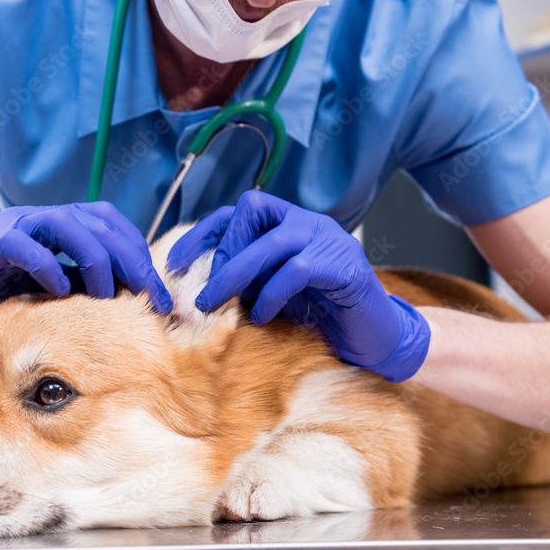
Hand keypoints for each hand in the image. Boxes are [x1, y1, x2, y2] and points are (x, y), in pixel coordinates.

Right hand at [0, 201, 172, 330]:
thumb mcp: (43, 293)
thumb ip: (77, 289)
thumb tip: (126, 313)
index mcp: (61, 229)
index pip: (114, 226)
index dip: (141, 255)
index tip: (161, 295)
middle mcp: (43, 221)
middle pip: (101, 224)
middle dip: (132, 259)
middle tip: (150, 297)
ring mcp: (16, 226)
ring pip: (69, 225)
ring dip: (96, 259)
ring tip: (109, 294)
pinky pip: (25, 244)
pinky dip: (47, 265)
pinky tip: (59, 290)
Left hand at [167, 191, 429, 381]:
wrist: (375, 339)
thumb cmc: (322, 317)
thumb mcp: (273, 293)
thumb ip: (246, 280)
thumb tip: (199, 287)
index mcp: (289, 224)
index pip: (239, 210)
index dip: (204, 232)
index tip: (174, 263)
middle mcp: (308, 222)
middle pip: (252, 210)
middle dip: (221, 252)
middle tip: (206, 294)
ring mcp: (329, 239)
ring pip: (271, 241)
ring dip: (234, 274)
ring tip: (213, 304)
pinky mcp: (344, 265)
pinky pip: (296, 270)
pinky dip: (271, 293)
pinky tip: (262, 316)